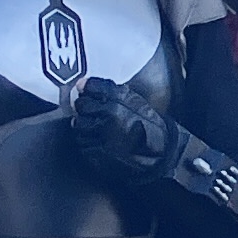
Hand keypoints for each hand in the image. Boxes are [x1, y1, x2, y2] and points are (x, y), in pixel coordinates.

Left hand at [63, 77, 184, 184]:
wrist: (158, 152)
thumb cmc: (147, 125)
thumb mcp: (134, 100)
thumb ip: (109, 90)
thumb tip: (82, 83)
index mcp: (119, 101)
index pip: (90, 87)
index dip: (88, 89)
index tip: (88, 92)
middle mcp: (108, 117)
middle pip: (81, 105)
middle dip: (85, 108)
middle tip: (93, 112)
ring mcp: (102, 136)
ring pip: (79, 125)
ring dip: (85, 125)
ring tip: (97, 128)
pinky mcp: (97, 153)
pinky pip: (83, 143)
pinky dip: (88, 141)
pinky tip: (99, 141)